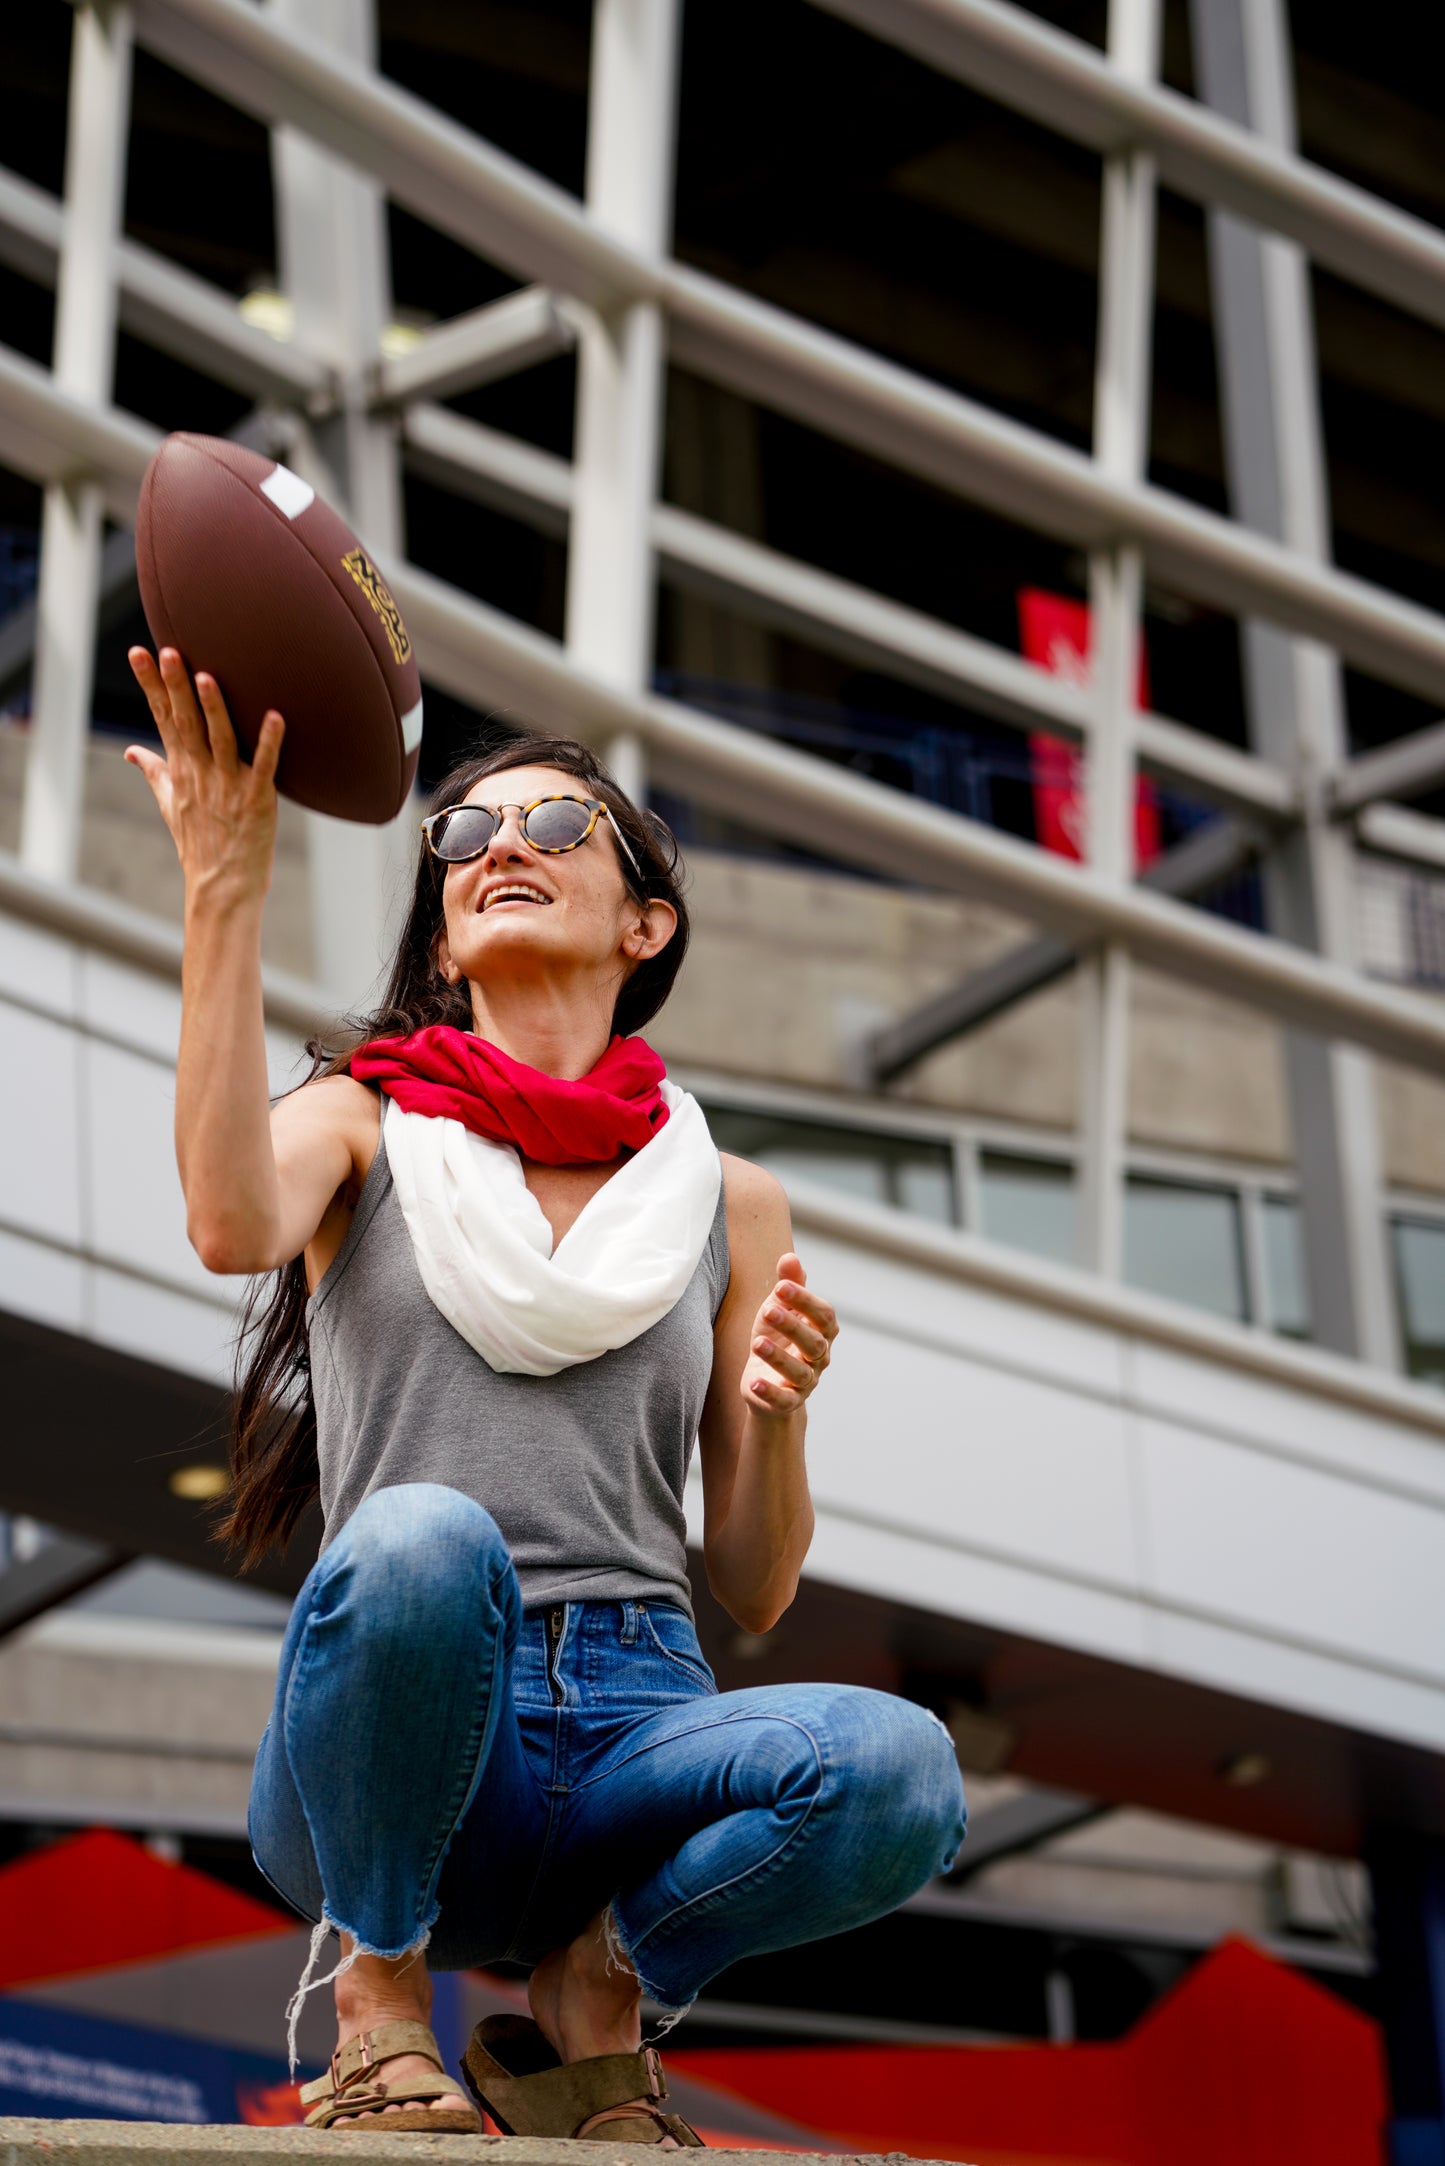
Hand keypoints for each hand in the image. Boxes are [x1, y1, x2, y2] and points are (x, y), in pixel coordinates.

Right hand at [125, 646, 283, 905]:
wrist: (221, 887)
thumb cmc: (199, 843)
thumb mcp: (170, 805)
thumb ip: (154, 772)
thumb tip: (132, 751)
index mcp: (181, 769)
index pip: (162, 718)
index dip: (151, 685)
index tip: (139, 652)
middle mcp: (201, 773)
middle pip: (186, 722)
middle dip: (176, 686)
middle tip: (169, 650)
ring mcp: (228, 786)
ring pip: (220, 739)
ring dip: (214, 708)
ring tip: (206, 676)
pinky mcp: (257, 800)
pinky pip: (264, 767)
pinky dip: (269, 742)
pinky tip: (276, 716)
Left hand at [740, 1252, 837, 1418]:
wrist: (766, 1381)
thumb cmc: (777, 1337)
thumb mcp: (779, 1308)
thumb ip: (788, 1284)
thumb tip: (790, 1257)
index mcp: (822, 1332)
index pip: (824, 1315)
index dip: (805, 1300)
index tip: (781, 1286)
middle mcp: (819, 1358)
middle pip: (815, 1343)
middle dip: (793, 1326)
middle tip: (769, 1309)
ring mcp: (805, 1382)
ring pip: (801, 1372)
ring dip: (780, 1357)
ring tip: (758, 1342)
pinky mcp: (787, 1402)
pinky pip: (783, 1400)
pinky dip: (770, 1392)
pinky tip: (754, 1382)